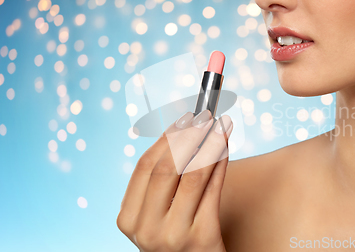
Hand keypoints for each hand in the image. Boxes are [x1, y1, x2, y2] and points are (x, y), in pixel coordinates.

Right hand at [117, 109, 232, 251]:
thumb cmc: (177, 241)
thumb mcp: (159, 216)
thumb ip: (163, 184)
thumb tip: (184, 132)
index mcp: (128, 220)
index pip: (144, 166)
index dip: (165, 137)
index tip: (183, 118)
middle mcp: (147, 229)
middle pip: (166, 167)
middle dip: (188, 135)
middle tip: (204, 115)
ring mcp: (173, 236)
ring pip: (192, 174)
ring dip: (209, 143)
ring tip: (220, 124)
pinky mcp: (202, 238)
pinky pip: (213, 189)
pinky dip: (220, 162)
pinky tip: (225, 146)